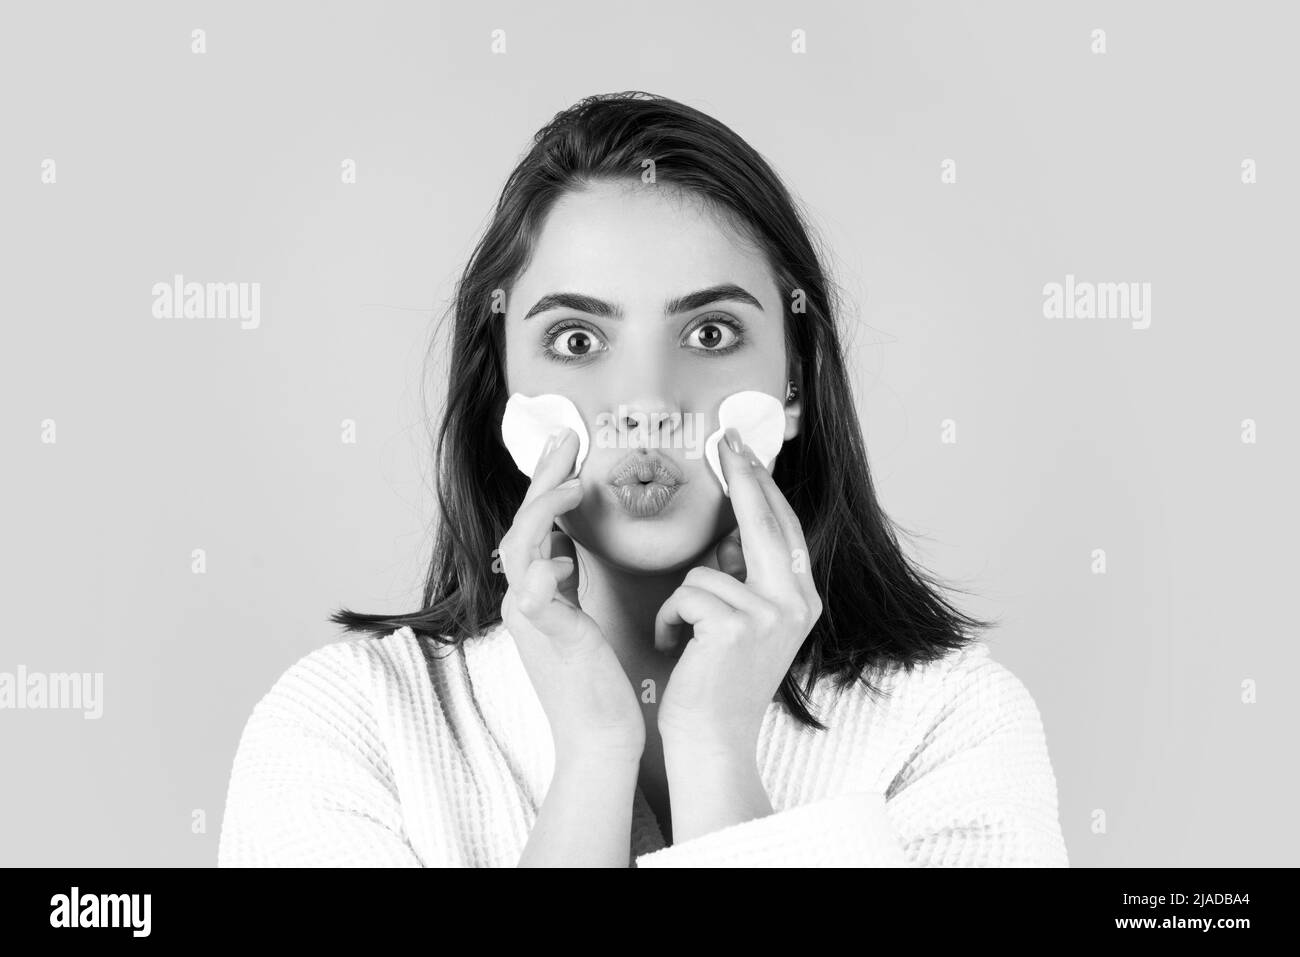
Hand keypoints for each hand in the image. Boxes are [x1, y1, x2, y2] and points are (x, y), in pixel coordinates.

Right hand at [498, 427, 645, 766]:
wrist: (598, 738)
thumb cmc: (596, 682)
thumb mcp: (576, 622)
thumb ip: (564, 586)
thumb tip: (563, 552)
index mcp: (533, 595)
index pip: (534, 525)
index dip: (547, 483)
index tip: (569, 447)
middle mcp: (523, 602)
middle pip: (521, 525)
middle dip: (543, 478)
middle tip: (567, 436)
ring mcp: (531, 622)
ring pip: (520, 552)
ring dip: (545, 514)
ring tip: (575, 485)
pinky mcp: (551, 644)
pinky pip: (534, 604)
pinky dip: (542, 578)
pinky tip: (560, 559)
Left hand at [654, 426, 823, 753]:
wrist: (712, 741)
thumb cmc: (717, 683)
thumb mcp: (744, 624)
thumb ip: (745, 579)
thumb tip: (728, 533)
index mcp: (802, 599)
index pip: (783, 528)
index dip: (763, 486)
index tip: (742, 450)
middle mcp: (797, 603)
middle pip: (765, 521)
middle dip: (742, 477)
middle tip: (723, 439)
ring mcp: (771, 614)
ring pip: (706, 570)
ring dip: (681, 604)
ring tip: (684, 641)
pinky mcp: (737, 626)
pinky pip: (686, 594)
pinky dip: (670, 621)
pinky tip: (677, 651)